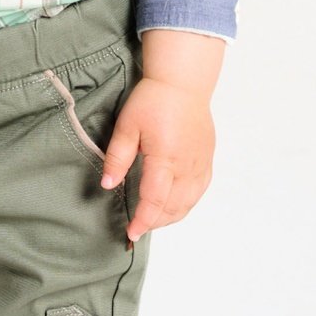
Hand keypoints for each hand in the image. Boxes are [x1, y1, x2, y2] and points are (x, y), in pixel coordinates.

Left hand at [99, 76, 215, 242]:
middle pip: (173, 207)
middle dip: (155, 221)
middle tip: (138, 226)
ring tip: (153, 219)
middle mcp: (187, 166)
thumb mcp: (127, 126)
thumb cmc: (152, 100)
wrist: (181, 82)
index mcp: (165, 158)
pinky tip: (175, 204)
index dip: (143, 220)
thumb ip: (117, 157)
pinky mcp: (207, 158)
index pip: (154, 200)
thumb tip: (107, 185)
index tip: (131, 233)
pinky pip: (200, 190)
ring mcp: (200, 163)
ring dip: (171, 216)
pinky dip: (187, 203)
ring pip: (189, 202)